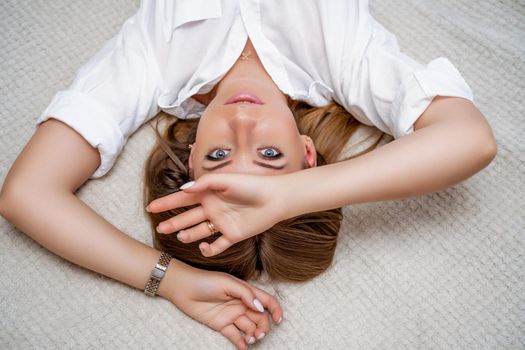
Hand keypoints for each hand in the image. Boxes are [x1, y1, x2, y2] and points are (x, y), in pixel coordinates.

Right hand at [147, 173, 288, 256]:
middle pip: (188, 217)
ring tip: (180, 237)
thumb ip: (205, 183)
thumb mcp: (226, 180)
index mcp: (209, 194)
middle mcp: (213, 209)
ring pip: (199, 231)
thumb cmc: (251, 185)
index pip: (183, 199)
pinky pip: (217, 245)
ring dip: (188, 234)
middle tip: (160, 229)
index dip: (167, 203)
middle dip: (173, 222)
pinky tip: (203, 248)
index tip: (150, 207)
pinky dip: (209, 249)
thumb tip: (184, 189)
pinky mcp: (233, 235)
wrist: (275, 198)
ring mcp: (222, 223)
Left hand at [168, 262, 282, 348]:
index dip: (275, 310)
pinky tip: (244, 347)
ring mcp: (232, 315)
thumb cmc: (206, 281)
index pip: (266, 301)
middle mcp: (241, 304)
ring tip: (250, 339)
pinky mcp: (221, 325)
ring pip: (249, 328)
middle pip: (260, 318)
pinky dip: (241, 343)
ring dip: (253, 335)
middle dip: (263, 327)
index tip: (278, 320)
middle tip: (259, 334)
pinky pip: (235, 336)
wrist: (183, 288)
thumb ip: (246, 294)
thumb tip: (261, 308)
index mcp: (246, 292)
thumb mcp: (228, 283)